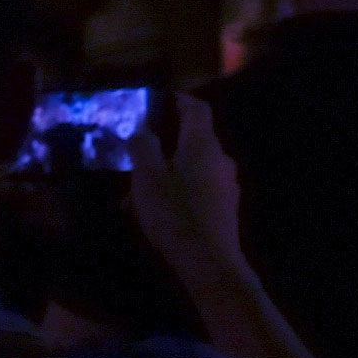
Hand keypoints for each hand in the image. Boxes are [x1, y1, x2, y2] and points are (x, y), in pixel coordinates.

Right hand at [127, 94, 244, 287]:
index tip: (163, 97)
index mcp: (204, 145)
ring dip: (163, 172)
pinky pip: (196, 187)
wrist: (209, 260)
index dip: (181, 100)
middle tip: (134, 152)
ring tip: (131, 192)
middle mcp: (221, 158)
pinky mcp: (224, 205)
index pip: (197, 109)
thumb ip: (143, 148)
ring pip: (191, 166)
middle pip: (193, 139)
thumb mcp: (147, 178)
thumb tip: (142, 129)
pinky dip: (174, 189)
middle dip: (163, 144)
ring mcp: (226, 182)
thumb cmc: (174, 213)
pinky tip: (152, 210)